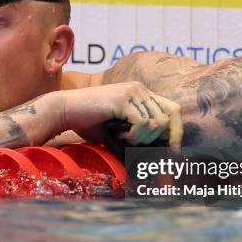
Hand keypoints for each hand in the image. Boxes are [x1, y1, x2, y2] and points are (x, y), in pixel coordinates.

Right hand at [60, 81, 182, 151]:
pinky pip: (142, 124)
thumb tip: (162, 152)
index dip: (176, 131)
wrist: (65, 111)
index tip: (172, 151)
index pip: (173, 109)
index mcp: (141, 92)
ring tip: (123, 137)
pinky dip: (132, 136)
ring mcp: (133, 92)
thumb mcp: (120, 126)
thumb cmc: (89, 121)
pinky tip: (118, 134)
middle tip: (139, 145)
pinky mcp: (123, 99)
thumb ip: (140, 132)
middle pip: (171, 116)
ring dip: (141, 138)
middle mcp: (140, 89)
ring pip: (157, 123)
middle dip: (159, 138)